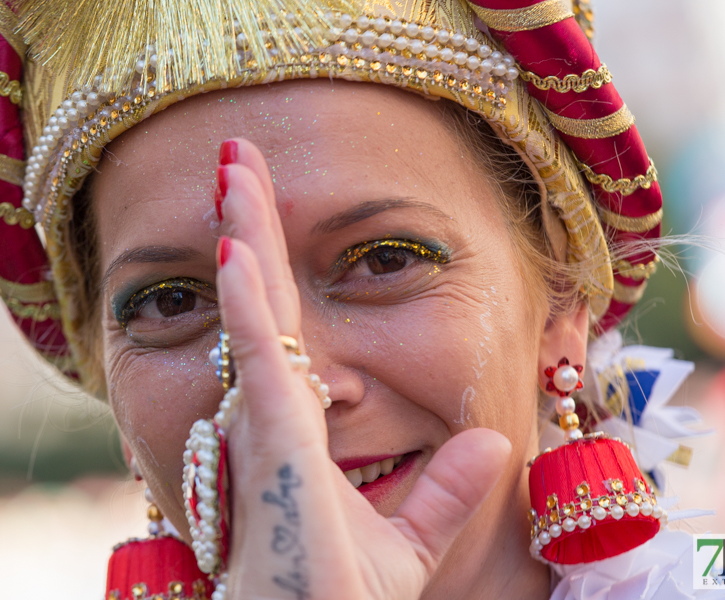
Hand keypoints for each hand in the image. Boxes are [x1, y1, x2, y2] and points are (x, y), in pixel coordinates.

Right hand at [213, 138, 511, 598]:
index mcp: (292, 428)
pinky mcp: (273, 440)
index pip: (279, 329)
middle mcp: (269, 415)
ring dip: (242, 234)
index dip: (267, 270)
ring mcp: (266, 423)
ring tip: (232, 166)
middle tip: (234, 160)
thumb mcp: (411, 540)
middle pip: (257, 300)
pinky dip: (246, 301)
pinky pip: (257, 355)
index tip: (258, 215)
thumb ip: (445, 495)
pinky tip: (238, 248)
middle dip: (247, 227)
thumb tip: (492, 451)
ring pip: (250, 310)